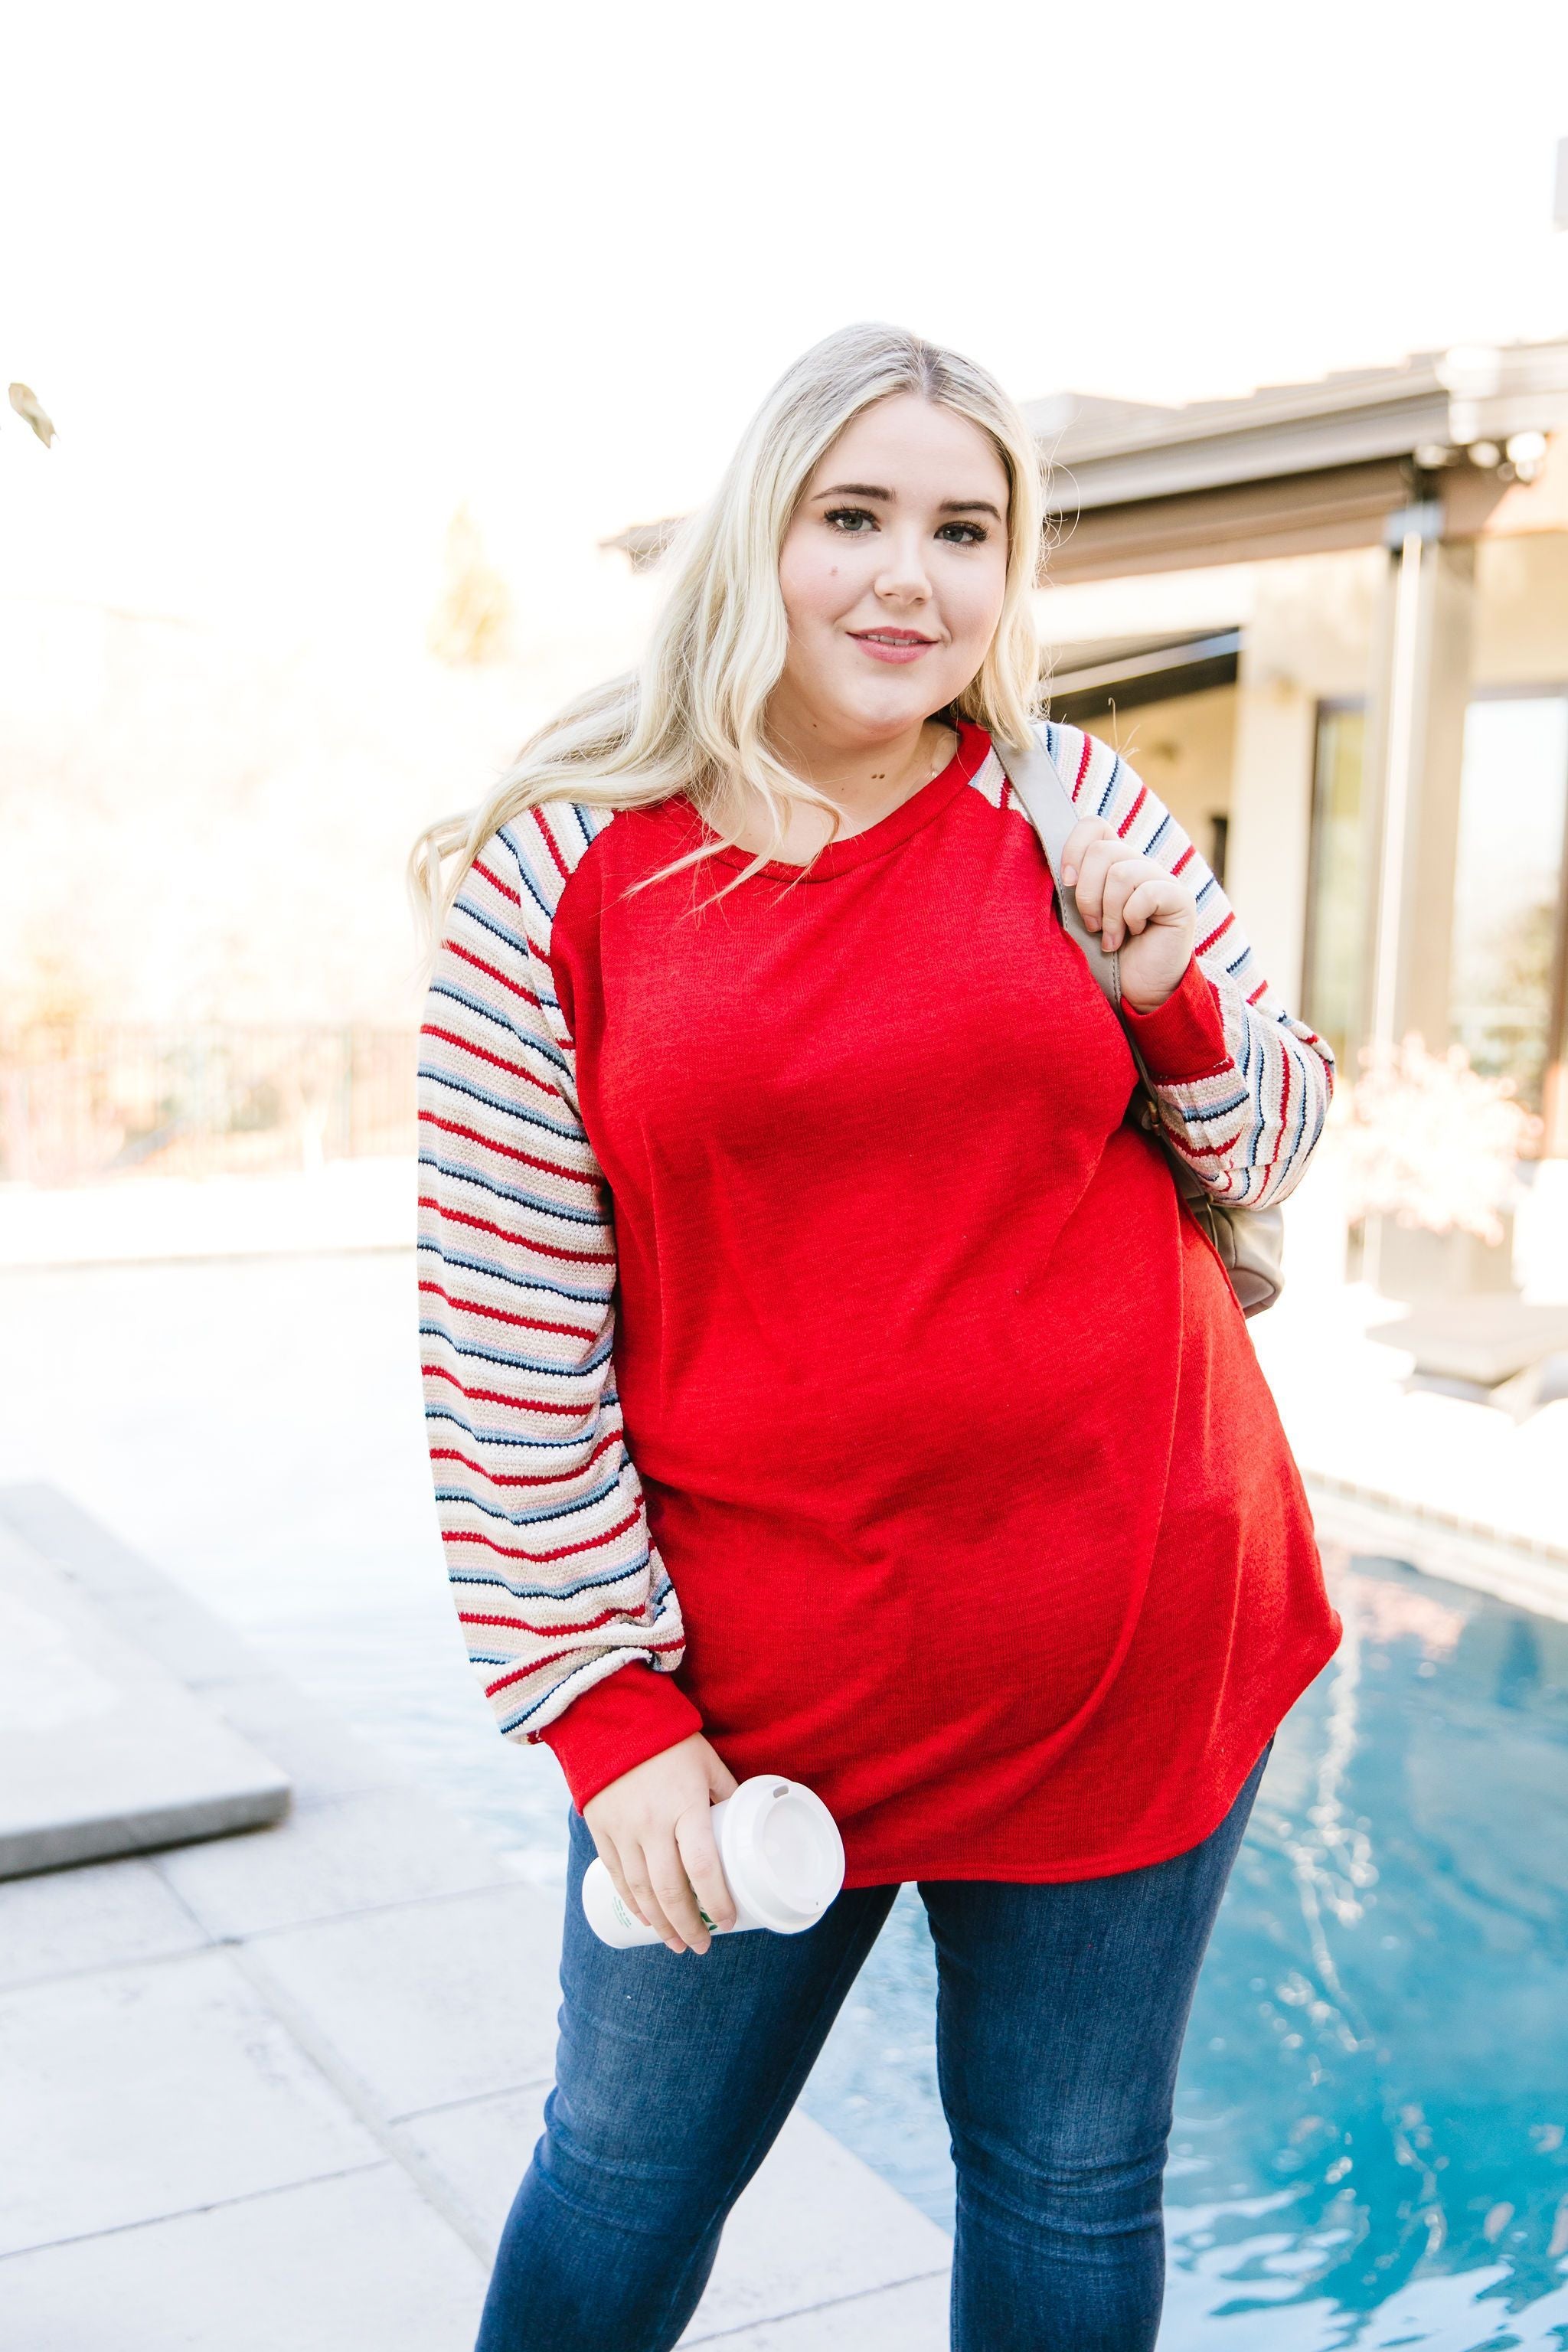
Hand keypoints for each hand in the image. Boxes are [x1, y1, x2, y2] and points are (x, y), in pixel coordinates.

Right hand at [583, 1733, 739, 1954]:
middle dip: (688, 1926)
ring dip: (660, 1924)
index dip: (717, 1901)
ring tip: (676, 1944)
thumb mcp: (707, 1762)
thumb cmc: (669, 1740)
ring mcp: (622, 1830)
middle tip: (702, 1947)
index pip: (703, 1867)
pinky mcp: (600, 1830)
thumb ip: (724, 1794)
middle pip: (670, 1891)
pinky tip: (646, 1919)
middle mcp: (652, 1824)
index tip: (730, 1922)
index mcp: (685, 1807)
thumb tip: (745, 1825)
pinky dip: (632, 1903)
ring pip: (641, 1891)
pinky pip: (617, 1877)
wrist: (611, 1717)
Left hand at [1061, 817, 1197, 1012]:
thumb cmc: (1104, 958)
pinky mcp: (1180, 898)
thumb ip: (1069, 891)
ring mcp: (1162, 879)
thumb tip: (1056, 871)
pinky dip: (1131, 919)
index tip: (1066, 882)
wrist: (1138, 992)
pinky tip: (1134, 936)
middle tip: (1091, 926)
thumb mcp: (1077, 920)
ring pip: (1121, 873)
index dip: (1074, 847)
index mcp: (1113, 863)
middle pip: (1102, 850)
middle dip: (1087, 894)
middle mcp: (1139, 865)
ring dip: (1109, 913)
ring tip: (1111, 938)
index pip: (1094, 826)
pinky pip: (1147, 892)